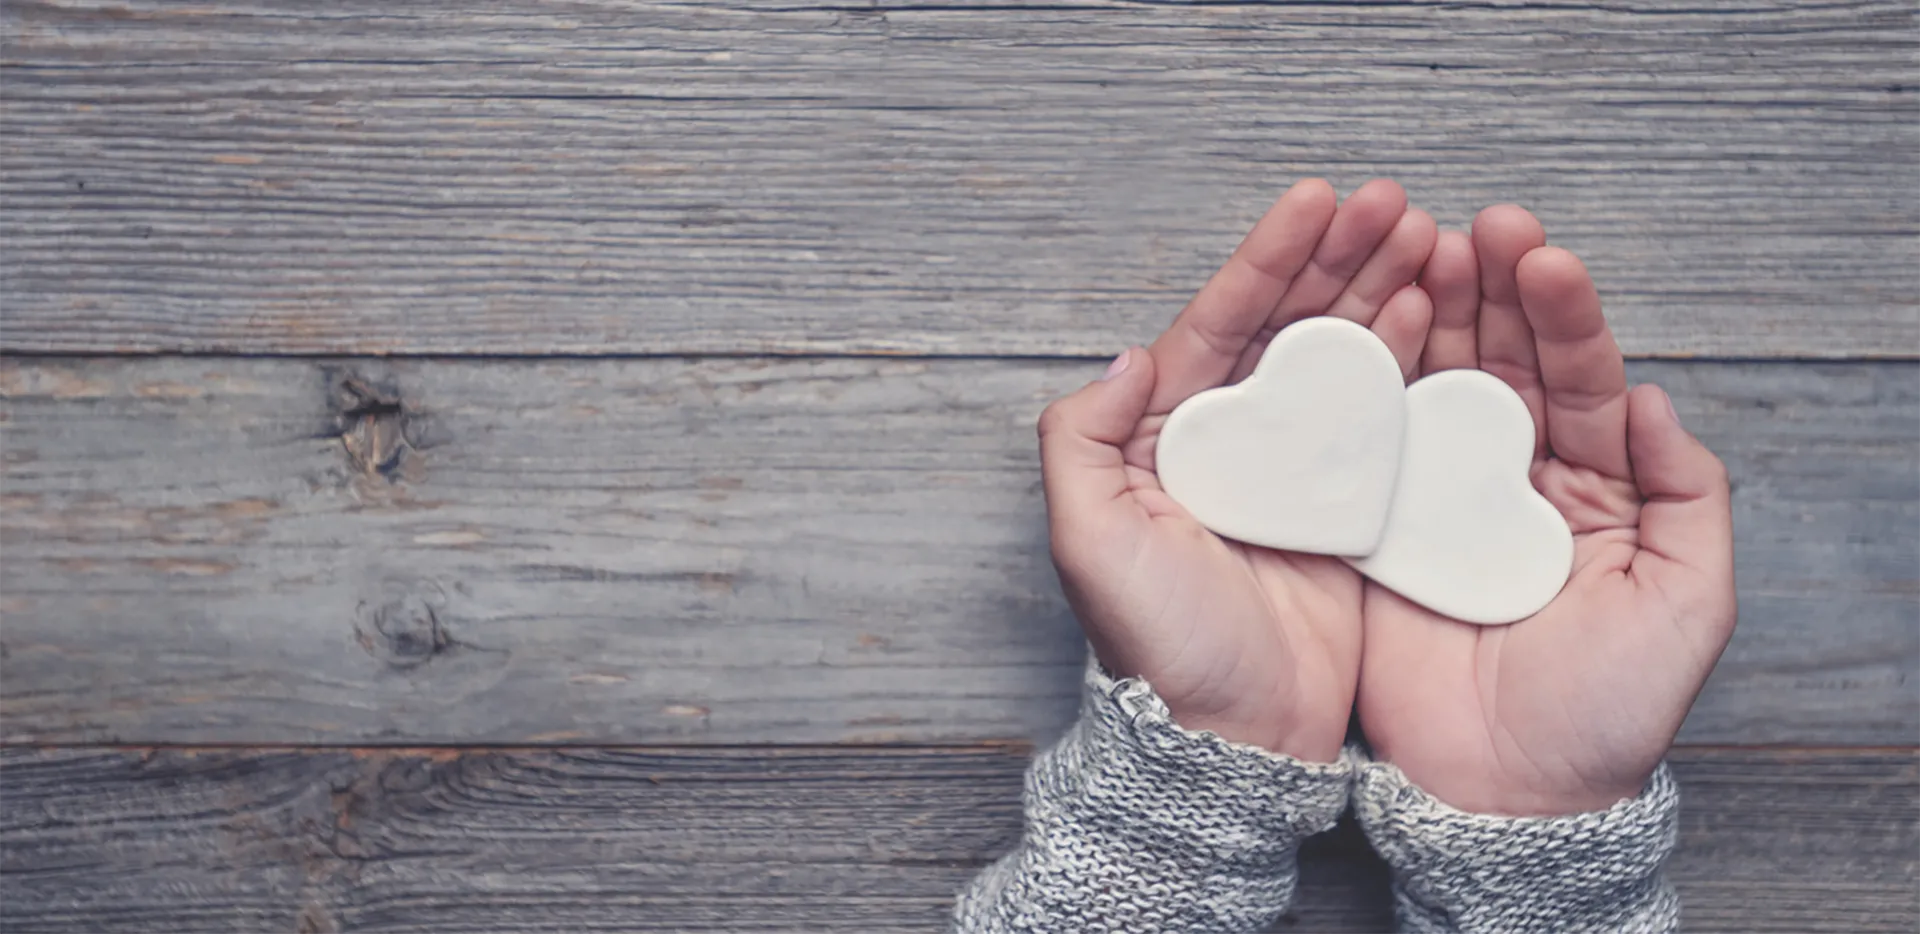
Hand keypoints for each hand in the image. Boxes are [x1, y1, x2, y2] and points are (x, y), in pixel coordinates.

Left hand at [1038, 179, 1436, 761]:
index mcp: (1167, 437)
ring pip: (1341, 360)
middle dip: (1340, 258)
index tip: (1317, 199)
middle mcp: (1233, 445)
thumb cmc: (1156, 648)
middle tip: (1398, 204)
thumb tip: (1126, 355)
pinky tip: (1436, 317)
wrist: (1231, 741)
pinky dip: (1407, 364)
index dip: (1268, 259)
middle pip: (1289, 328)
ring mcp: (1295, 474)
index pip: (1219, 325)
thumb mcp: (1089, 542)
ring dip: (1382, 293)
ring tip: (1431, 239)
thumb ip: (1082, 441)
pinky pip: (1380, 420)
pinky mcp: (1349, 510)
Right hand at [1358, 206, 1737, 814]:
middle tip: (1474, 228)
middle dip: (1491, 290)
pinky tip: (1363, 328)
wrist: (1506, 794)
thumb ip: (1688, 496)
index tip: (1541, 256)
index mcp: (1598, 486)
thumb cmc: (1607, 712)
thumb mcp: (1686, 603)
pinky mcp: (1381, 527)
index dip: (1563, 315)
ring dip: (1429, 314)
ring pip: (1437, 385)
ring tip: (1417, 248)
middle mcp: (1517, 478)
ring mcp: (1443, 498)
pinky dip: (1369, 383)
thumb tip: (1657, 398)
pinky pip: (1374, 444)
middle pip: (1504, 362)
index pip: (1582, 378)